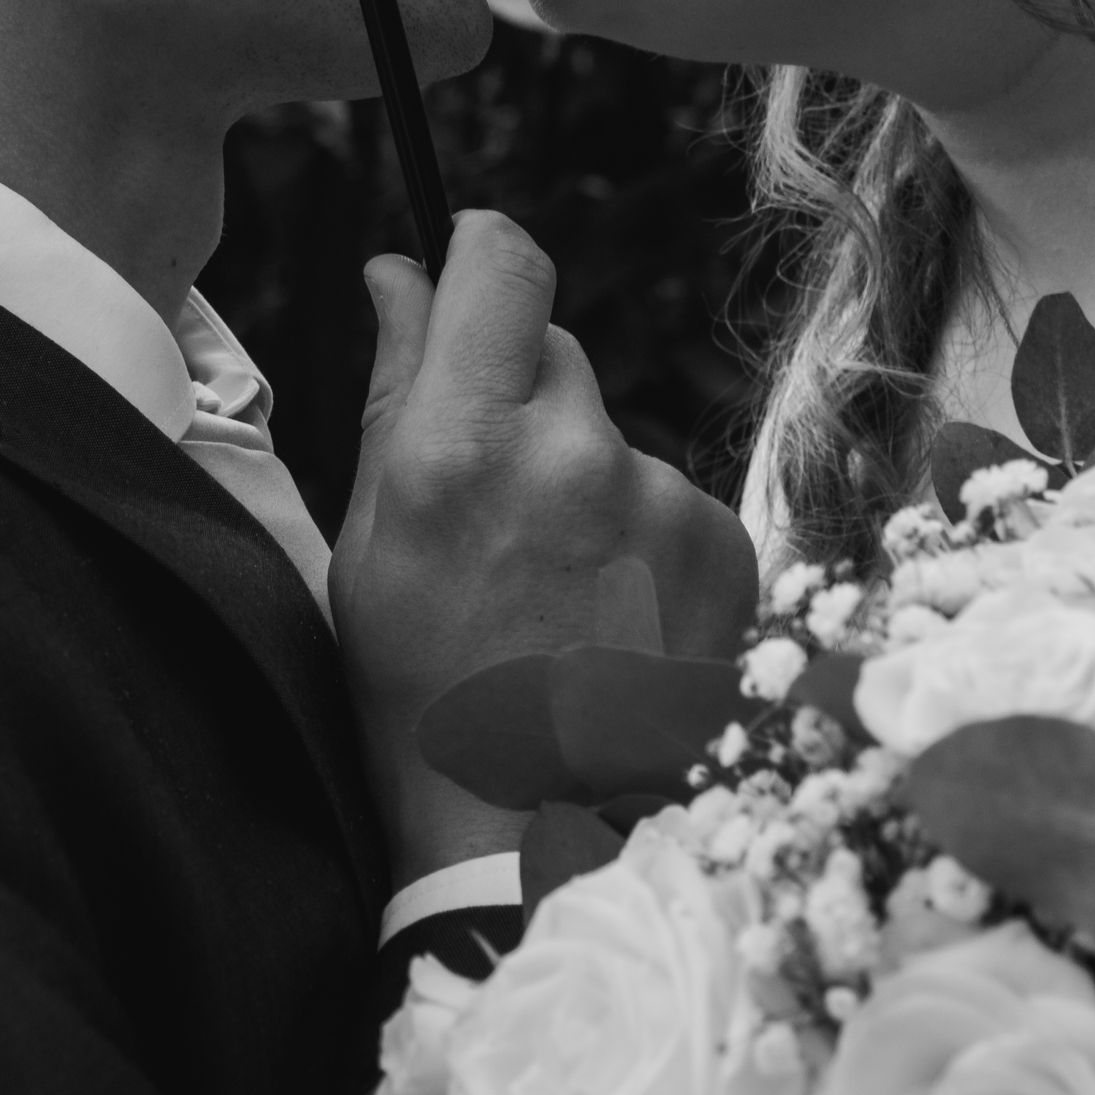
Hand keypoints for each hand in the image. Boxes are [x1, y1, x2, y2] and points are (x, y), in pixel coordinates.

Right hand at [330, 210, 758, 885]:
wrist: (541, 842)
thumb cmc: (424, 692)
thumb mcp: (370, 538)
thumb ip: (395, 383)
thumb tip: (395, 269)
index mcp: (461, 446)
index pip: (503, 264)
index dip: (483, 252)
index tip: (470, 267)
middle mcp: (571, 453)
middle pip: (553, 352)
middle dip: (519, 399)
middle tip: (491, 507)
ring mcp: (658, 498)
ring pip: (608, 434)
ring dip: (580, 481)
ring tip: (551, 597)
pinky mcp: (723, 541)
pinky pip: (665, 497)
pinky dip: (639, 540)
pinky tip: (608, 621)